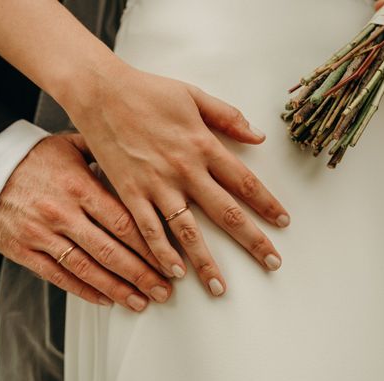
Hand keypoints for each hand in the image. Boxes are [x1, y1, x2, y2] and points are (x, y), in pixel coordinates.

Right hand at [0, 133, 171, 311]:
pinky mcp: (25, 251)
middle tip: (164, 289)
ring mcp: (42, 234)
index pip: (123, 221)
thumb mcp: (68, 146)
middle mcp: (62, 213)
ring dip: (118, 289)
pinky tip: (106, 299)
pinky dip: (85, 291)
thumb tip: (137, 163)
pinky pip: (59, 277)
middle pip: (111, 251)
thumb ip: (103, 156)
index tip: (169, 259)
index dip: (151, 245)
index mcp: (78, 186)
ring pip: (88, 269)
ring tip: (142, 301)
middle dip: (142, 274)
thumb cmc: (29, 157)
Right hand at [64, 65, 289, 295]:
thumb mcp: (194, 95)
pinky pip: (148, 230)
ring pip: (188, 231)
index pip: (244, 181)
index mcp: (203, 144)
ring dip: (206, 261)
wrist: (100, 92)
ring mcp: (156, 185)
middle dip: (252, 240)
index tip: (283, 223)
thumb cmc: (147, 91)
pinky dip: (161, 253)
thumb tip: (258, 137)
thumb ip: (227, 117)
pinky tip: (173, 273)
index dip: (267, 204)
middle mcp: (185, 170)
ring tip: (220, 287)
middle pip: (226, 212)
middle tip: (272, 262)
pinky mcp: (129, 193)